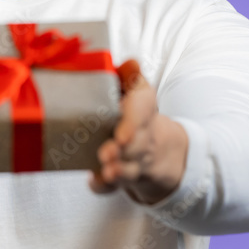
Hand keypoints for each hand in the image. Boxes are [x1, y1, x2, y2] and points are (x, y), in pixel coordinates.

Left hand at [88, 60, 187, 204]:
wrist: (153, 147)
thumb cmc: (132, 111)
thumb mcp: (134, 89)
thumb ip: (128, 75)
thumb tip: (131, 61)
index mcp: (144, 109)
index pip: (144, 111)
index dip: (133, 123)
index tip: (121, 135)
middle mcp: (142, 136)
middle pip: (137, 145)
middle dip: (122, 150)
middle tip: (106, 153)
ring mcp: (134, 159)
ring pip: (129, 168)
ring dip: (118, 170)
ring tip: (106, 170)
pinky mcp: (121, 176)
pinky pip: (114, 187)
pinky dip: (104, 186)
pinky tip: (95, 181)